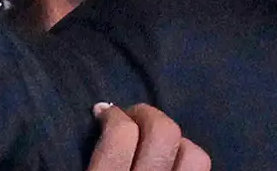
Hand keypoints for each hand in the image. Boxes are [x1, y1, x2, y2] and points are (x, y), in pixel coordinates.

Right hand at [89, 103, 211, 170]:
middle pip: (164, 133)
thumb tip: (94, 117)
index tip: (102, 111)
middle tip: (130, 120)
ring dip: (177, 143)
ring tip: (154, 145)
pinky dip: (187, 162)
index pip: (121, 135)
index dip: (113, 114)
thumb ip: (81, 163)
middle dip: (147, 115)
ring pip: (195, 156)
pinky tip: (170, 165)